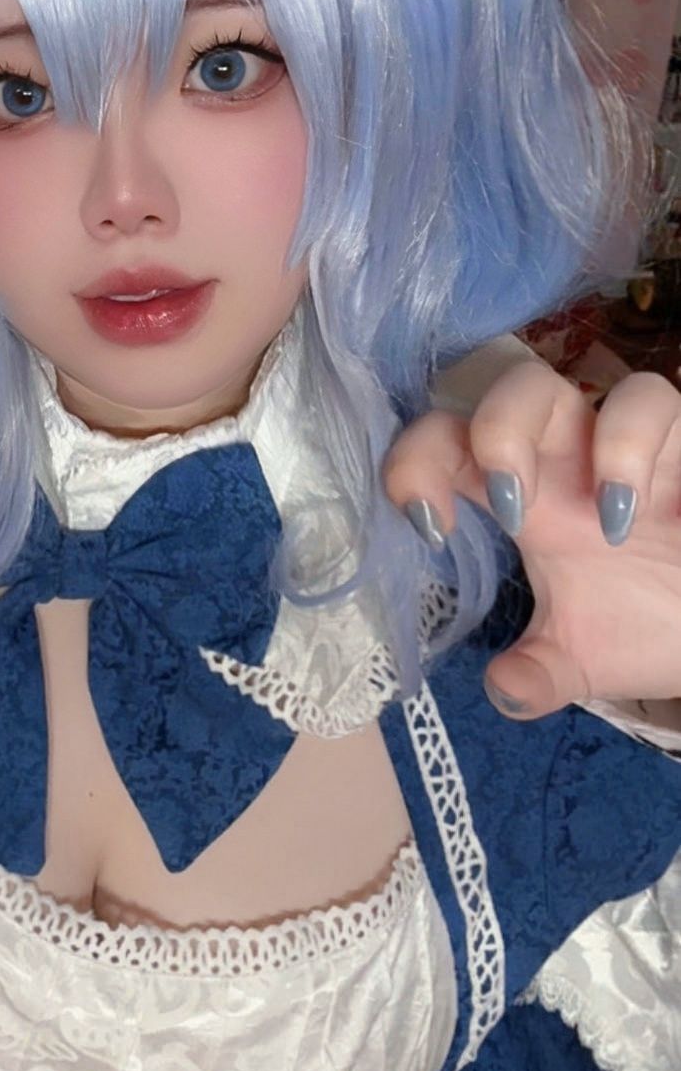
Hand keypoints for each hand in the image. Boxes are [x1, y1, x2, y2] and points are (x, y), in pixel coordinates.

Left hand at [384, 360, 680, 720]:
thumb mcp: (582, 660)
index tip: (429, 528)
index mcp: (523, 495)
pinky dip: (634, 445)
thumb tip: (504, 690)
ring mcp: (617, 440)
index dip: (416, 465)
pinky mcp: (680, 440)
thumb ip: (538, 676)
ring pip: (566, 381)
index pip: (446, 444)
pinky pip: (654, 397)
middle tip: (511, 511)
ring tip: (595, 520)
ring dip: (560, 439)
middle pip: (504, 388)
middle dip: (491, 432)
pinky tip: (628, 509)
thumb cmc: (649, 621)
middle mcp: (563, 455)